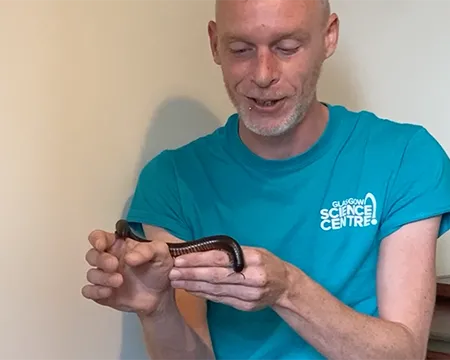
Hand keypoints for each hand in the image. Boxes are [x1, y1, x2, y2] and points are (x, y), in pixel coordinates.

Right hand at [81, 229, 173, 314]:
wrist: (160, 296)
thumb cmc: (158, 270)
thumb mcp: (160, 253)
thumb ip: (148, 250)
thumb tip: (129, 257)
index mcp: (120, 246)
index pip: (100, 237)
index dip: (96, 239)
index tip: (101, 245)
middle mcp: (109, 259)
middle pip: (92, 255)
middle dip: (101, 259)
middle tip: (114, 265)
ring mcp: (105, 277)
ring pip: (91, 274)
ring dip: (102, 277)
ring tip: (119, 281)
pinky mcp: (103, 293)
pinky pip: (89, 291)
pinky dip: (96, 291)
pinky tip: (109, 292)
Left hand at [168, 247, 289, 310]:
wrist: (285, 285)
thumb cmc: (266, 262)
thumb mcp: (253, 250)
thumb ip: (231, 251)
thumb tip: (202, 251)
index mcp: (253, 259)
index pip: (220, 259)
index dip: (198, 260)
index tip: (180, 259)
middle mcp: (252, 277)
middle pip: (215, 276)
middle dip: (191, 274)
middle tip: (172, 271)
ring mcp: (249, 294)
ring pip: (215, 290)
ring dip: (193, 285)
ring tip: (176, 280)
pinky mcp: (246, 306)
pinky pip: (220, 299)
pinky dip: (203, 294)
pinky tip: (191, 289)